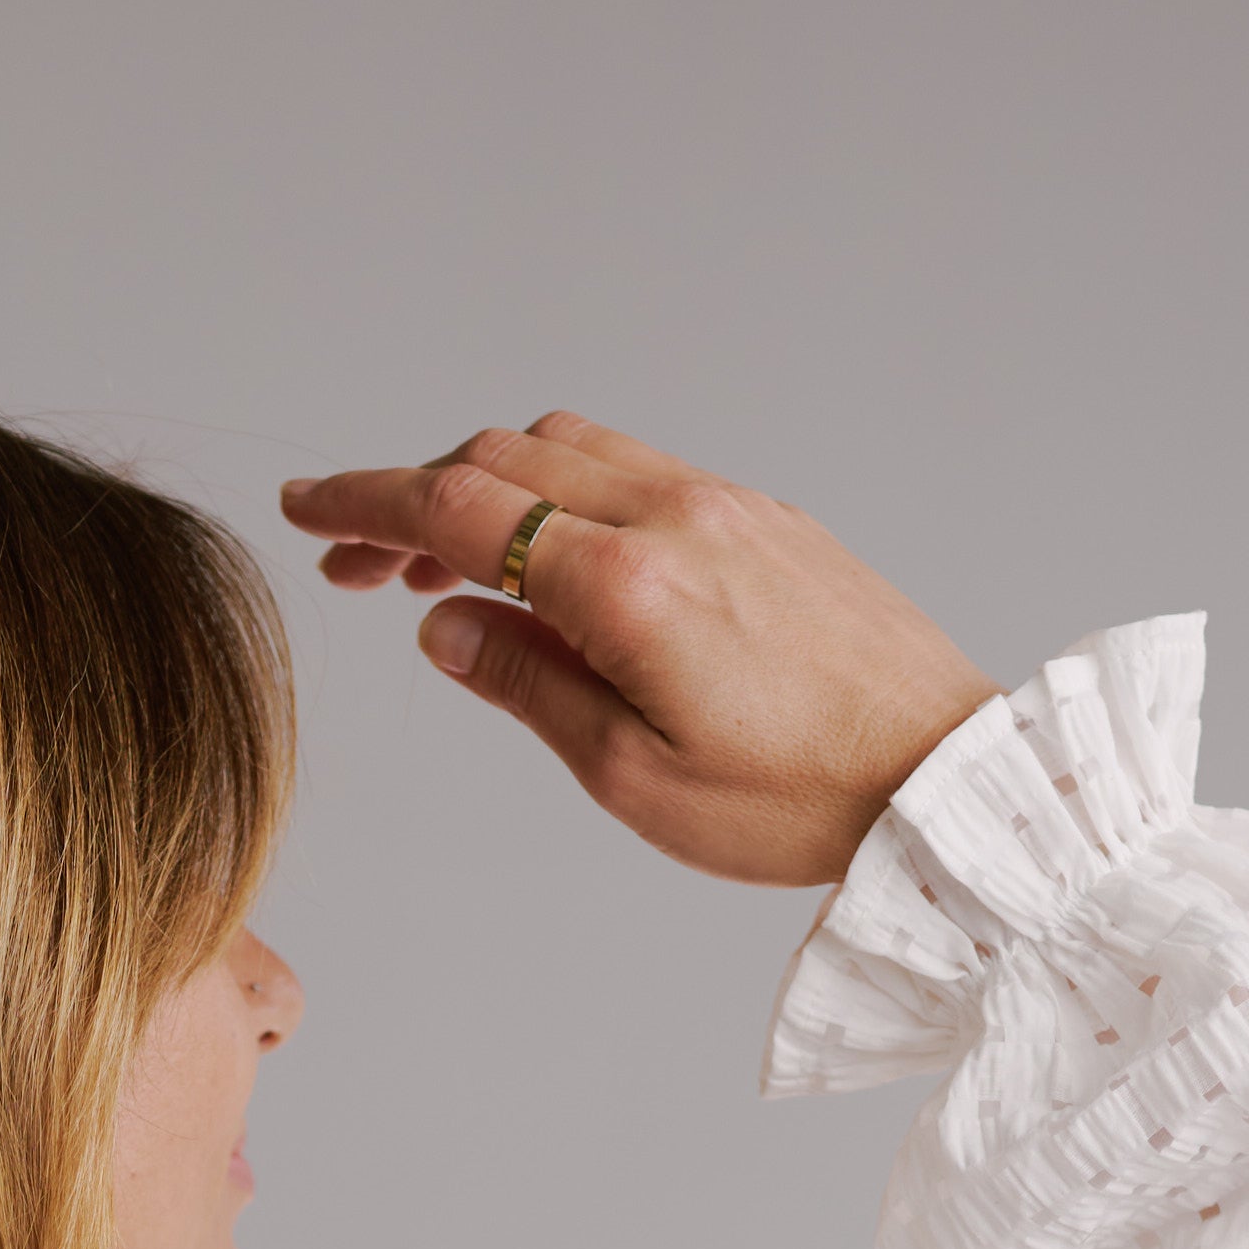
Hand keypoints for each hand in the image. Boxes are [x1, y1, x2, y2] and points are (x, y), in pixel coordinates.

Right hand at [277, 414, 995, 889]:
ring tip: (449, 570)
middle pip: (504, 459)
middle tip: (356, 564)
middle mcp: (675, 514)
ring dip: (488, 487)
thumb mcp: (632, 778)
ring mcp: (725, 503)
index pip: (461, 512)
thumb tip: (449, 628)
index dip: (367, 505)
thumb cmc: (800, 801)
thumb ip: (528, 687)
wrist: (942, 776)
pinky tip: (553, 563)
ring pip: (569, 448)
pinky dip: (561, 492)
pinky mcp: (764, 517)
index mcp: (627, 585)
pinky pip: (635, 468)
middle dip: (413, 497)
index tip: (307, 512)